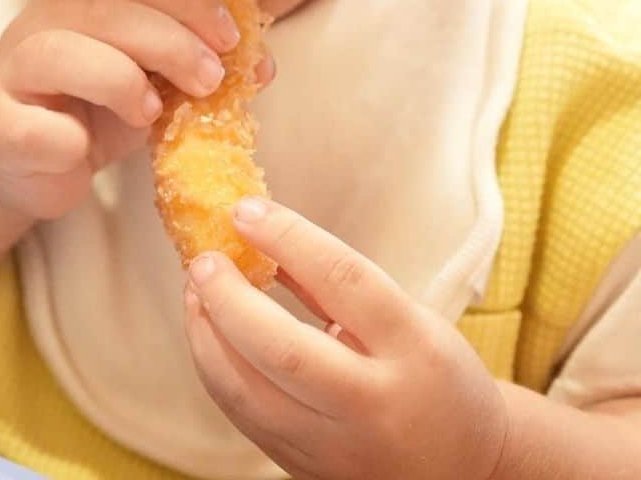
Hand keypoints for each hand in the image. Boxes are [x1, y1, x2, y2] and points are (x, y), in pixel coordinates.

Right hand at [0, 0, 270, 220]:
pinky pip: (32, 126)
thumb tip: (263, 65)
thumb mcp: (152, 86)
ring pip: (60, 54)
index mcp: (83, 2)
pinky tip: (84, 149)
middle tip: (209, 79)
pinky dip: (64, 137)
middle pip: (105, 13)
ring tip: (152, 113)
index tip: (232, 38)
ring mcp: (12, 72)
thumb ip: (195, 68)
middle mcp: (43, 23)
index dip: (189, 5)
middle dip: (168, 41)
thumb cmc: (92, 115)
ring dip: (118, 79)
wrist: (25, 171)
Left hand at [184, 198, 507, 479]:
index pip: (344, 281)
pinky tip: (208, 330)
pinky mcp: (305, 468)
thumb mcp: (408, 317)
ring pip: (248, 393)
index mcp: (415, 350)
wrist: (469, 472)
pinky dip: (214, 367)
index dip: (287, 237)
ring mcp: (337, 447)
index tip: (244, 209)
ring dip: (206, 334)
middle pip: (283, 350)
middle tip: (202, 259)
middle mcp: (375, 405)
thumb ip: (336, 284)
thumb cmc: (435, 377)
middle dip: (229, 299)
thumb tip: (262, 231)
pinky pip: (243, 416)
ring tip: (194, 290)